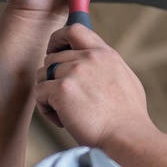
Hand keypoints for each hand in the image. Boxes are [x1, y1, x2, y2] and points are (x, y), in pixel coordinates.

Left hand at [34, 26, 151, 147]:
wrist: (127, 137)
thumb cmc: (128, 117)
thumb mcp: (125, 79)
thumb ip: (106, 66)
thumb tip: (95, 62)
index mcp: (105, 53)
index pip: (74, 29)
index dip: (58, 39)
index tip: (55, 51)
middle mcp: (89, 58)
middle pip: (52, 58)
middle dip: (53, 78)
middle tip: (65, 99)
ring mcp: (74, 72)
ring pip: (42, 75)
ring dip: (48, 94)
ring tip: (66, 112)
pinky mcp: (62, 90)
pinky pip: (39, 93)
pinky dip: (46, 108)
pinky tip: (62, 120)